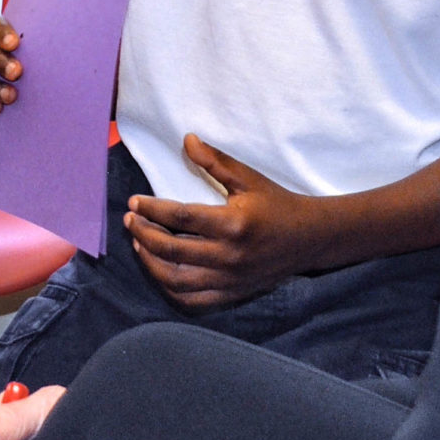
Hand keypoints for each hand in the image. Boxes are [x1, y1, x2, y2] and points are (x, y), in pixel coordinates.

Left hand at [124, 133, 336, 310]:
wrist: (309, 239)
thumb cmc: (277, 204)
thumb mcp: (249, 179)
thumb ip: (215, 161)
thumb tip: (186, 139)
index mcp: (233, 224)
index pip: (180, 217)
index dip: (151, 209)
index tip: (134, 202)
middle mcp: (229, 256)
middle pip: (172, 250)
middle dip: (144, 234)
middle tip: (131, 220)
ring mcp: (230, 280)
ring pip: (176, 279)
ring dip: (151, 262)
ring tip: (138, 244)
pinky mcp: (232, 294)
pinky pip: (192, 300)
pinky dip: (169, 287)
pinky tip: (159, 269)